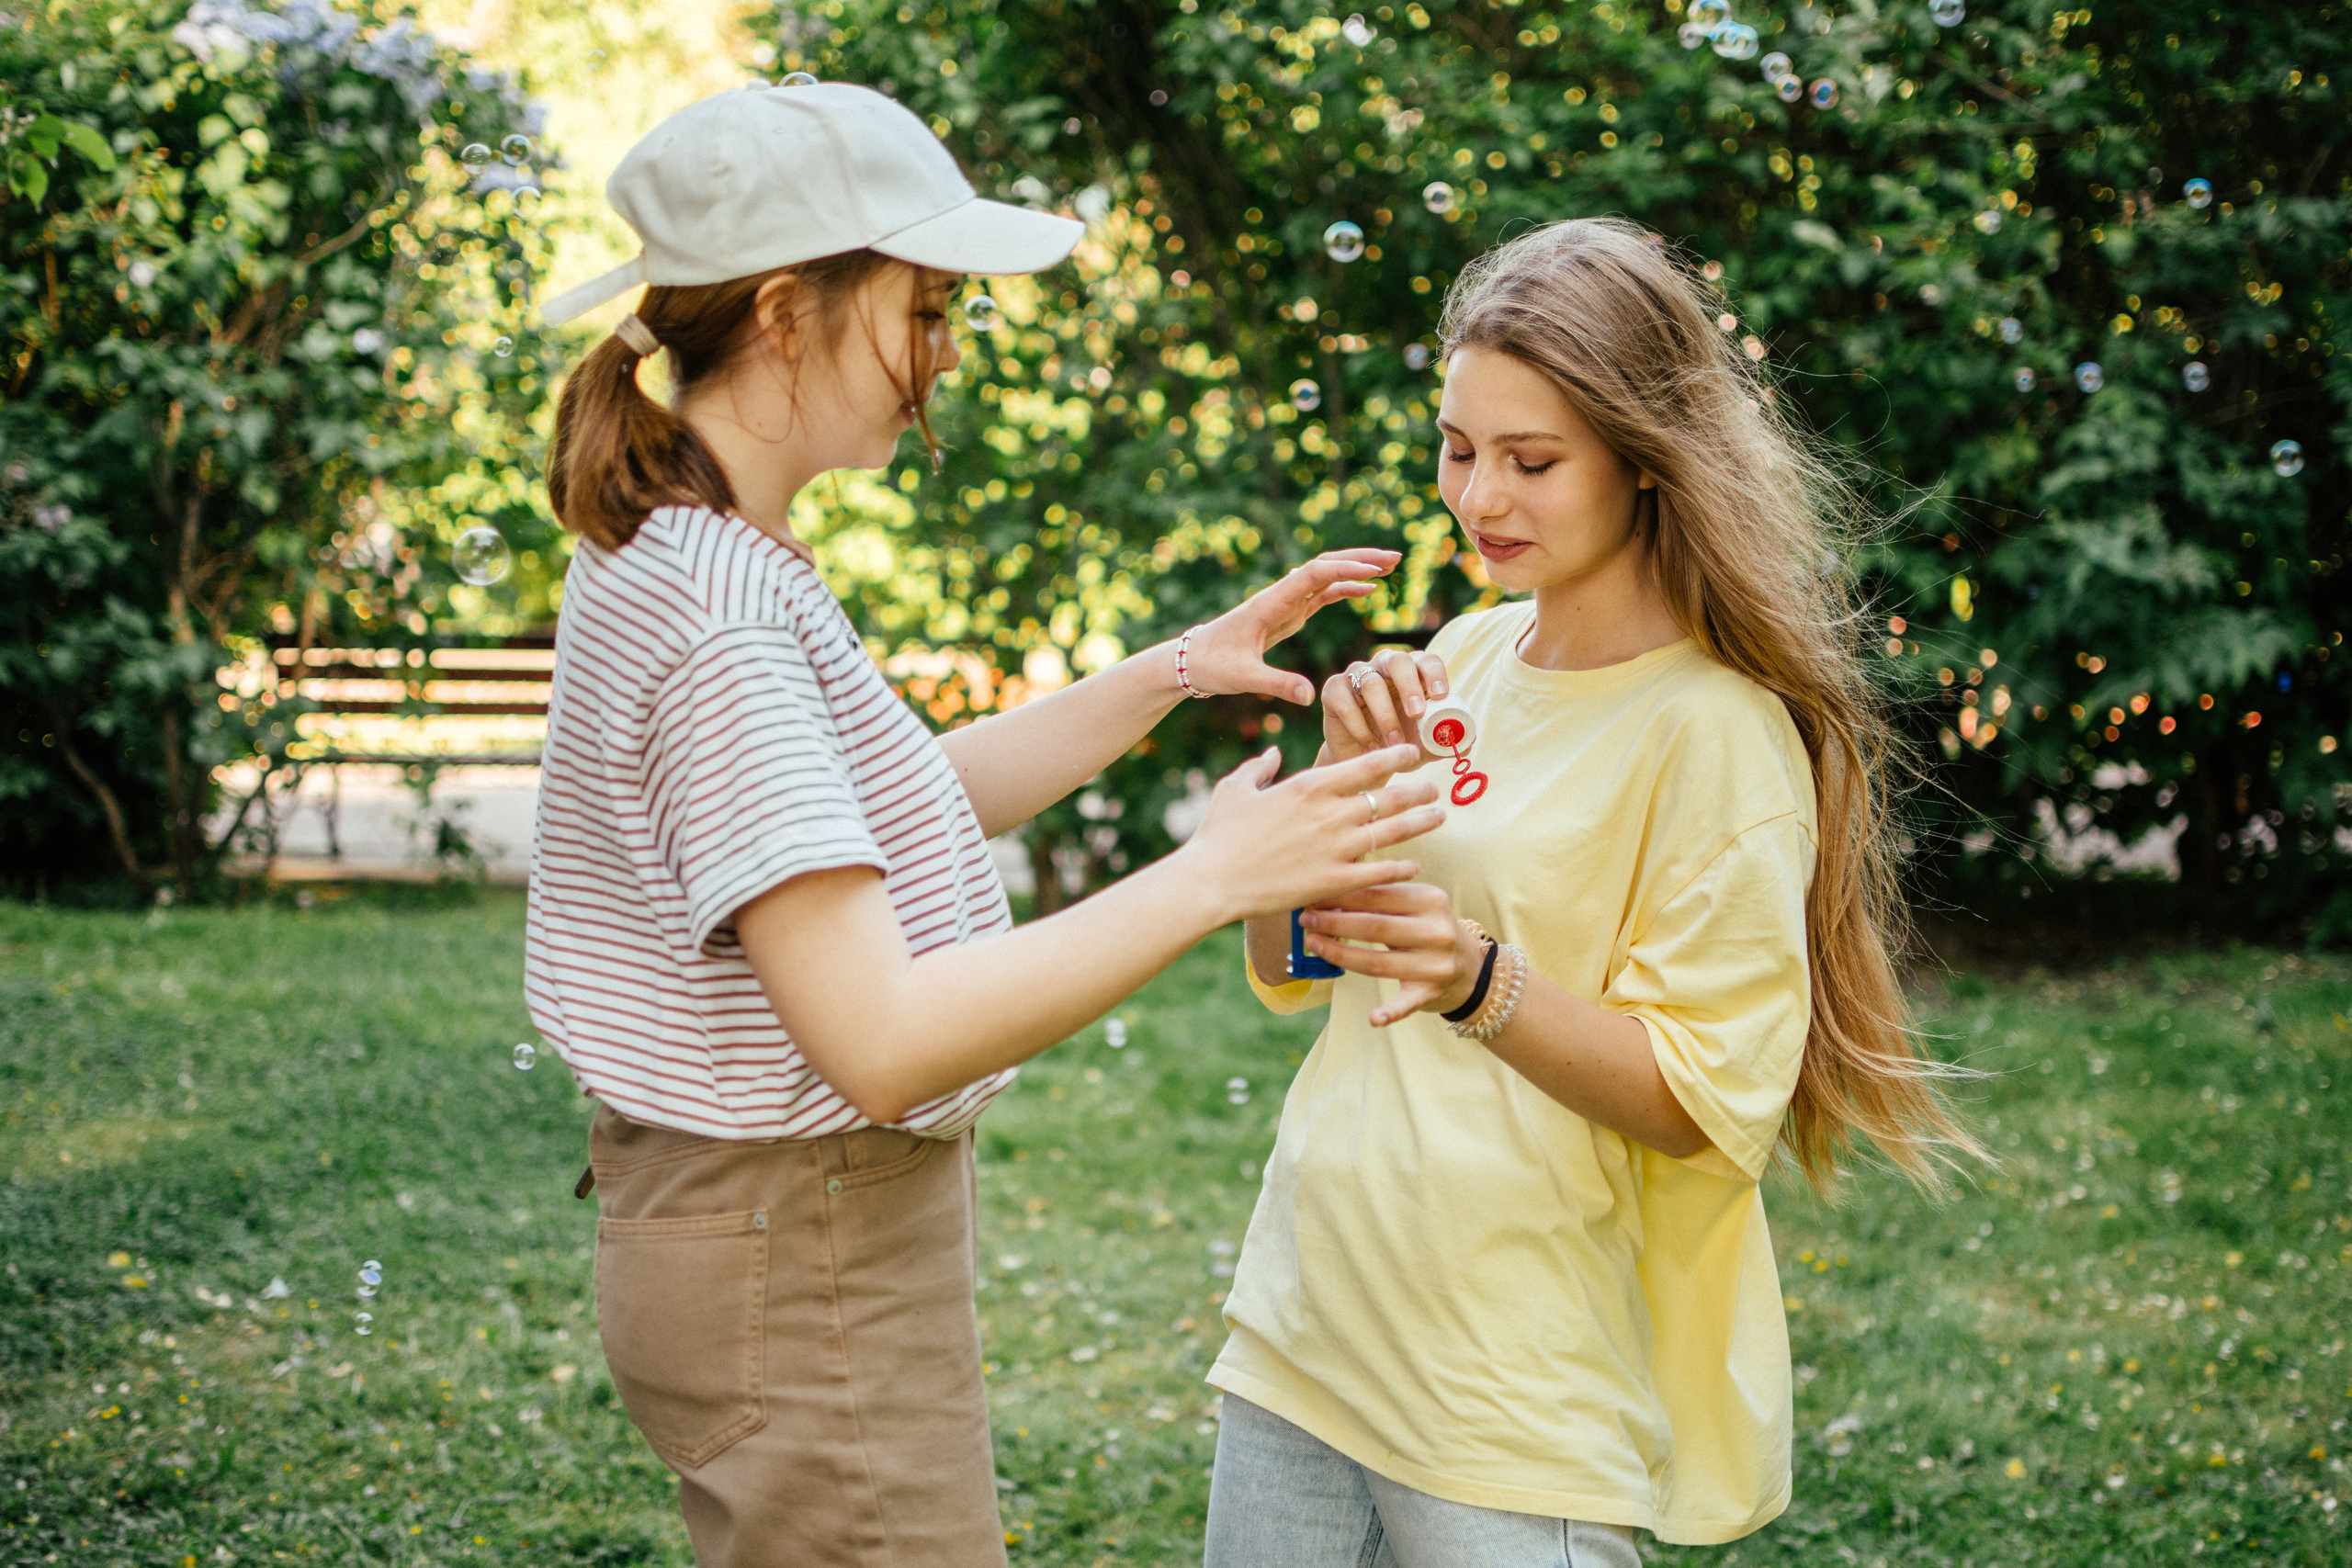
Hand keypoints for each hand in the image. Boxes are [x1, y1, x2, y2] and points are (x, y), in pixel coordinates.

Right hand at [1177, 744, 1443, 923]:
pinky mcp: (1333, 881)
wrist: (1212, 880)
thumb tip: (1271, 754)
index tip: (1411, 754)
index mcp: (1308, 786)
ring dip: (1420, 823)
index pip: (1365, 766)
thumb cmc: (1219, 834)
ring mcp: (1334, 848)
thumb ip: (1258, 767)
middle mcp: (1329, 814)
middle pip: (1388, 797)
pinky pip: (1378, 872)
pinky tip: (1413, 865)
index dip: (1394, 758)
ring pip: (1392, 831)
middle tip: (1435, 788)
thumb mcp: (1235, 788)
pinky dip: (1399, 868)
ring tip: (1439, 816)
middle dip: (1417, 791)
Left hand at [1180, 551, 1402, 703]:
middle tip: (1394, 558)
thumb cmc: (1212, 666)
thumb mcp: (1243, 678)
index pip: (1312, 575)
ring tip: (1390, 566)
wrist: (1191, 661)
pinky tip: (1368, 590)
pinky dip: (1345, 589)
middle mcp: (1280, 597)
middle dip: (1358, 558)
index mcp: (1269, 603)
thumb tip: (1309, 696)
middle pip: (1324, 566)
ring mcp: (1285, 604)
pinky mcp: (1288, 616)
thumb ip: (1277, 684)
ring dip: (1356, 569)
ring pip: (1325, 577)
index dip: (1344, 570)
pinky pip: (1321, 595)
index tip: (1373, 572)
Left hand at [1298, 882, 1486, 1027]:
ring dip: (1340, 956)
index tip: (1312, 894)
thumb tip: (1329, 893)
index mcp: (1431, 900)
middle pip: (1374, 928)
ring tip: (1313, 945)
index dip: (1341, 896)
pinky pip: (1406, 1005)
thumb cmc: (1428, 929)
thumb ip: (1381, 897)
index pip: (1378, 895)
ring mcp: (1436, 965)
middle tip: (1305, 919)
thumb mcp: (1415, 905)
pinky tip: (1373, 1018)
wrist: (1470, 968)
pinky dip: (1389, 1013)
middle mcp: (1437, 931)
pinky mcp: (1432, 993)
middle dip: (1334, 923)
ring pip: (1378, 963)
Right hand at [1321, 647, 1452, 762]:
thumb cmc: (1398, 746)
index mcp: (1413, 673)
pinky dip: (1359, 725)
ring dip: (1385, 716)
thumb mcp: (1424, 747)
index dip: (1434, 674)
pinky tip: (1371, 745)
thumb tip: (1468, 742)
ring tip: (1394, 744)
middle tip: (1416, 714)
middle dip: (1409, 686)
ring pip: (1370, 683)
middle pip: (1397, 661)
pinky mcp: (1334, 690)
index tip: (1441, 697)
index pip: (1426, 660)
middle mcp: (1385, 667)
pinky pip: (1345, 701)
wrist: (1361, 762)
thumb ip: (1445, 744)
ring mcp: (1357, 676)